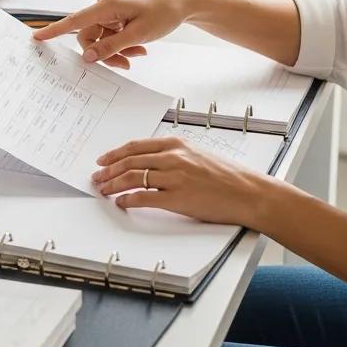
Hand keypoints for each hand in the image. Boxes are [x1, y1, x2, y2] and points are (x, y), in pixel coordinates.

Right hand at [33, 0, 187, 66]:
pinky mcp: (115, 13)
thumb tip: (87, 56)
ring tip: (138, 52)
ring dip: (117, 49)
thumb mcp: (138, 35)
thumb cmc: (163, 13)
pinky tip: (138, 46)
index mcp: (106, 5)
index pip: (74, 21)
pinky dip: (121, 42)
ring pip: (100, 37)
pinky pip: (109, 33)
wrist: (181, 1)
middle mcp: (103, 4)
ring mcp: (109, 8)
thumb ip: (111, 46)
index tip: (37, 37)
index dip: (54, 30)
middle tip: (127, 62)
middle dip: (105, 52)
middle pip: (89, 36)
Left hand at [92, 136, 271, 228]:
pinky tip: (121, 203)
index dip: (115, 154)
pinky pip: (145, 197)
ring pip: (133, 178)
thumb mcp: (197, 154)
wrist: (249, 192)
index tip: (102, 160)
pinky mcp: (178, 198)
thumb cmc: (227, 175)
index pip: (136, 146)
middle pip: (130, 161)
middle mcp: (173, 157)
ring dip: (113, 184)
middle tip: (97, 177)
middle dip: (108, 170)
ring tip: (103, 190)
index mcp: (176, 144)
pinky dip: (129, 199)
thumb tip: (149, 161)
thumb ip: (174, 154)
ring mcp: (175, 177)